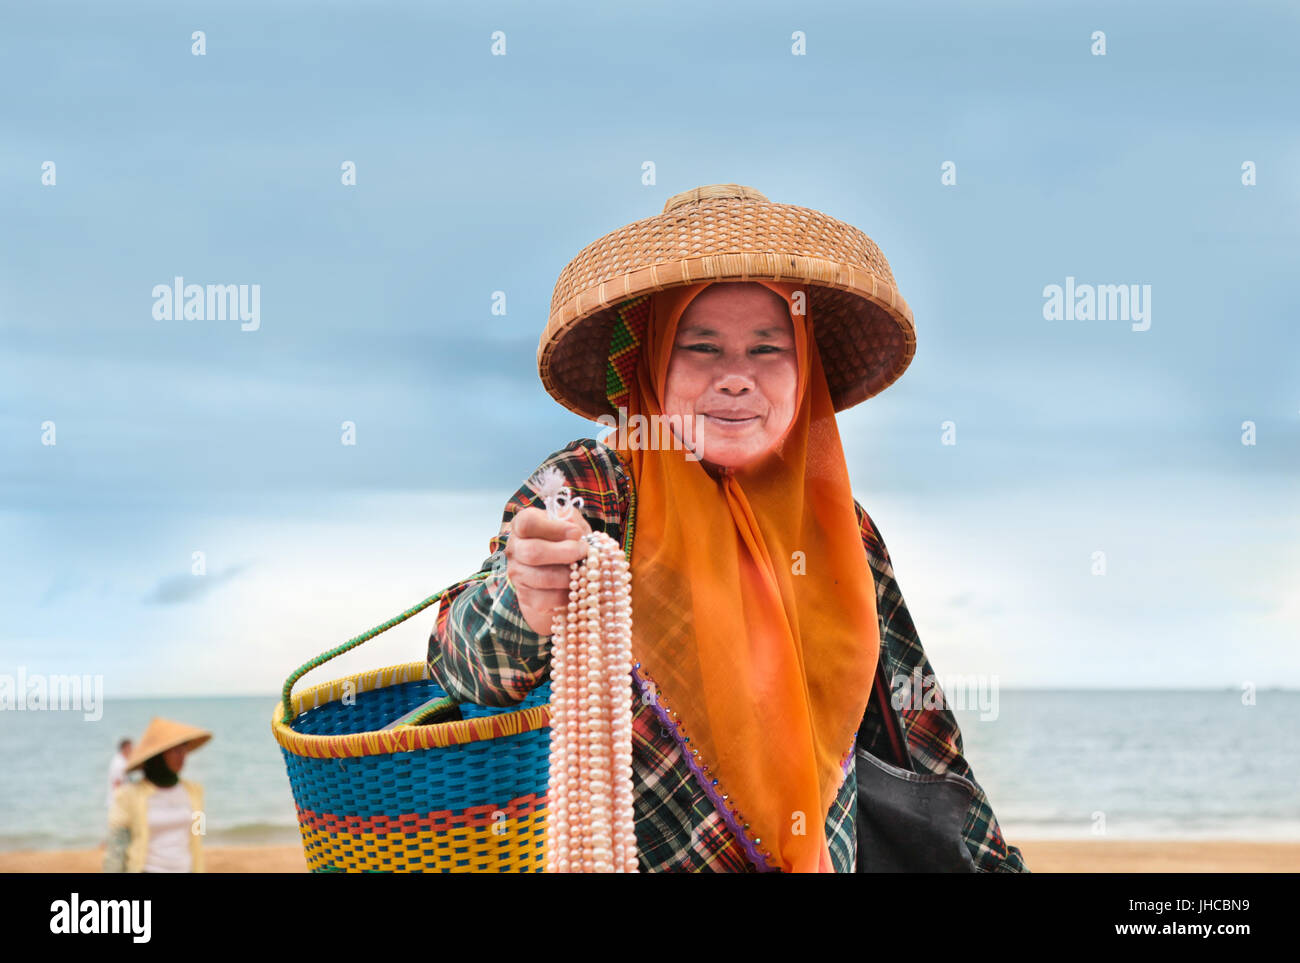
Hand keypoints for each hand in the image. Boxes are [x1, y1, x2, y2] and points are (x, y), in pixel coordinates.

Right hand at [505, 506, 593, 635]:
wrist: (559, 569)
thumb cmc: (566, 540)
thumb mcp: (570, 524)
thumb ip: (572, 523)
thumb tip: (575, 534)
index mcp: (522, 525)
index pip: (527, 523)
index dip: (554, 528)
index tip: (576, 532)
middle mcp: (514, 549)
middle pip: (533, 552)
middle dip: (565, 553)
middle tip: (584, 552)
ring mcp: (517, 574)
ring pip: (542, 578)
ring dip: (569, 576)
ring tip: (584, 572)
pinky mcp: (526, 597)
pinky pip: (546, 600)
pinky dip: (566, 596)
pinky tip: (576, 589)